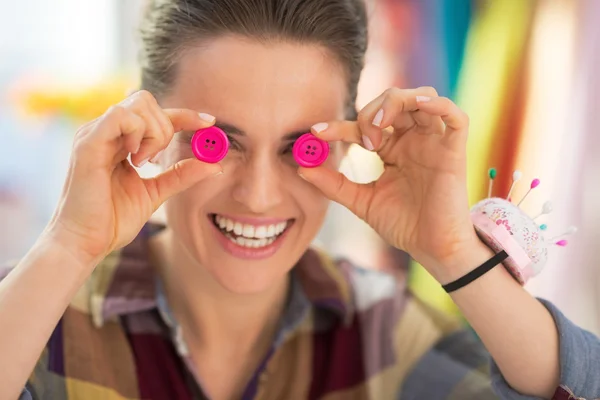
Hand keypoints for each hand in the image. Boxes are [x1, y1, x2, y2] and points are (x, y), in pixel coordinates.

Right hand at [45, 90, 221, 265]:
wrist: (86, 243)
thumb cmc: (113, 220)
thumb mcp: (156, 193)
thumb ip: (181, 175)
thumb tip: (215, 164)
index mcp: (120, 141)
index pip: (156, 115)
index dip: (185, 115)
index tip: (210, 122)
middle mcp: (106, 132)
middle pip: (147, 101)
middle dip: (167, 127)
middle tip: (156, 160)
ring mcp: (95, 134)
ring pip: (138, 103)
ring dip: (154, 132)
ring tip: (143, 162)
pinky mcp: (88, 143)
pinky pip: (121, 116)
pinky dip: (138, 132)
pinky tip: (135, 157)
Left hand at [298, 87, 479, 281]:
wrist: (431, 249)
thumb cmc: (401, 225)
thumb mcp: (361, 201)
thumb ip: (333, 184)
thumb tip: (301, 167)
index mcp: (391, 149)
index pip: (363, 125)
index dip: (338, 126)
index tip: (315, 133)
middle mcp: (413, 140)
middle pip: (393, 101)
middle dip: (370, 112)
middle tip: (363, 140)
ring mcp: (434, 144)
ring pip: (422, 98)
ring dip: (396, 102)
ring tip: (379, 128)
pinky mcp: (454, 152)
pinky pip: (456, 116)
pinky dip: (438, 104)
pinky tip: (419, 106)